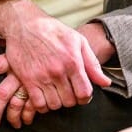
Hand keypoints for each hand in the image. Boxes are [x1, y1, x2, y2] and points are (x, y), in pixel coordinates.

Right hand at [0, 0, 112, 128]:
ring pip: (54, 105)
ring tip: (57, 94)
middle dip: (71, 99)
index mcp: (73, 62)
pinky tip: (45, 96)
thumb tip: (106, 82)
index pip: (84, 93)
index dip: (85, 98)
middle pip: (69, 101)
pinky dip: (43, 105)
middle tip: (68, 92)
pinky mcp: (27, 80)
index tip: (82, 96)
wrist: (25, 25)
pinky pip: (38, 104)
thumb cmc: (54, 32)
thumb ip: (92, 64)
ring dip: (57, 102)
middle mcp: (58, 71)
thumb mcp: (78, 41)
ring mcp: (41, 77)